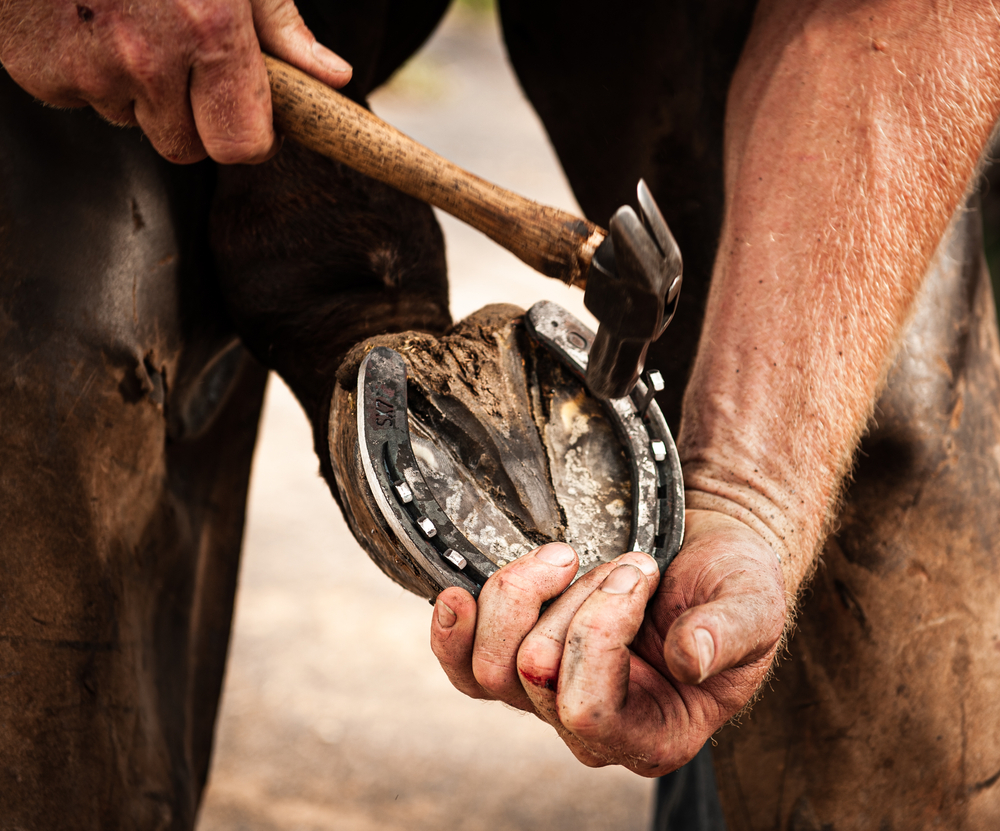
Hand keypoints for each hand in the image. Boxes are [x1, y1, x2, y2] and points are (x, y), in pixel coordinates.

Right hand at [0, 0, 351, 163]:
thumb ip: (279, 24)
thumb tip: (331, 76)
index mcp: (207, 30)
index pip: (241, 146)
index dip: (251, 140)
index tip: (253, 121)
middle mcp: (146, 59)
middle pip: (186, 146)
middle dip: (194, 118)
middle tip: (184, 59)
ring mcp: (85, 69)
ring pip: (129, 118)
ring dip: (135, 87)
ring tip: (126, 18)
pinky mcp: (34, 69)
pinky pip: (75, 96)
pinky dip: (83, 69)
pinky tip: (85, 17)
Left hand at [430, 509, 786, 774]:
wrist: (700, 556)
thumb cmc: (731, 586)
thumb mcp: (753, 606)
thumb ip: (729, 633)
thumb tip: (689, 660)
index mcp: (656, 734)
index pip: (589, 710)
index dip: (600, 631)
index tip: (640, 571)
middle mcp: (595, 728)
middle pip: (535, 673)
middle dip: (577, 597)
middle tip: (626, 563)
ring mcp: (551, 697)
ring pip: (491, 664)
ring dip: (526, 593)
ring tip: (572, 559)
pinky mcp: (521, 660)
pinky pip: (463, 666)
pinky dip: (455, 629)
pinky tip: (457, 596)